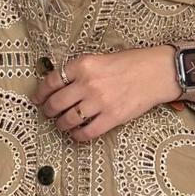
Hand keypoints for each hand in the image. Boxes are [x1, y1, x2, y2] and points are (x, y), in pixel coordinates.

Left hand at [33, 46, 186, 141]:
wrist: (157, 72)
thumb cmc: (131, 63)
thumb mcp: (100, 59)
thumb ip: (81, 71)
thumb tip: (61, 86)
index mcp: (83, 65)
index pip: (52, 81)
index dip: (40, 92)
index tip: (37, 98)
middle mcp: (88, 84)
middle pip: (56, 103)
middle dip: (48, 111)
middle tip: (48, 113)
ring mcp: (99, 102)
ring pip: (68, 120)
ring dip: (61, 125)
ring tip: (62, 124)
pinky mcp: (112, 118)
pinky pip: (87, 133)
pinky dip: (77, 136)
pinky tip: (77, 134)